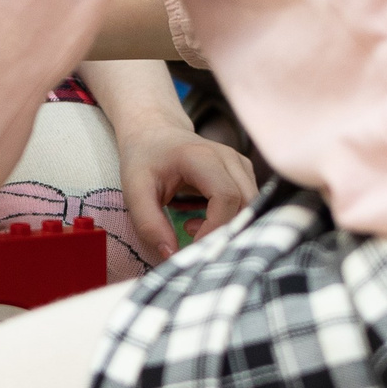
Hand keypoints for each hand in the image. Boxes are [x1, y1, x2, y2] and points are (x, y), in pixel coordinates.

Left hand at [117, 123, 256, 263]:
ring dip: (228, 226)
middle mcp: (228, 158)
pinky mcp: (244, 173)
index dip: (215, 228)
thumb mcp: (135, 191)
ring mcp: (240, 164)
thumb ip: (149, 223)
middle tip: (191, 240)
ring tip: (191, 225)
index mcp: (202, 157)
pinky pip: (250, 204)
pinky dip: (231, 220)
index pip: (226, 197)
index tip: (193, 248)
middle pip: (246, 204)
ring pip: (252, 206)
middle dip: (224, 232)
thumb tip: (173, 255)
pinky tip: (203, 219)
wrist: (155, 132)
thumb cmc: (145, 160)